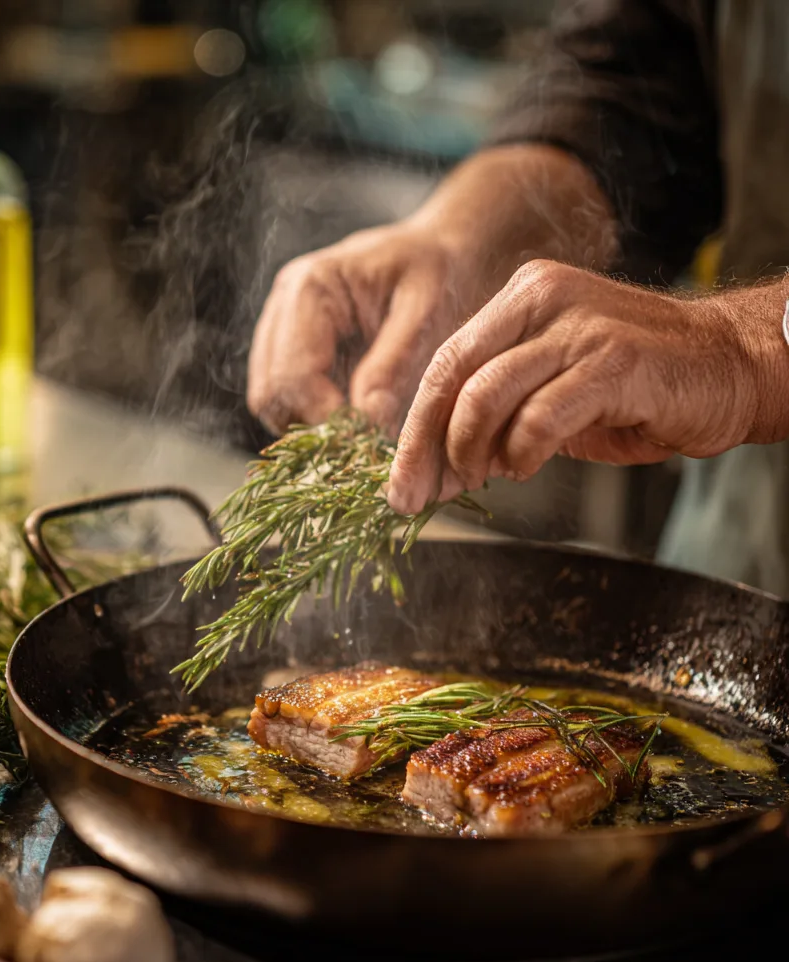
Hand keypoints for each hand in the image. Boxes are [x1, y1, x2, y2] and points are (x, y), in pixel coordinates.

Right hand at [247, 222, 474, 435]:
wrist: (439, 250)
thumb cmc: (437, 270)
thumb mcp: (426, 310)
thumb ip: (392, 363)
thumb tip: (366, 418)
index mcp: (310, 287)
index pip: (292, 375)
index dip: (325, 416)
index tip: (368, 438)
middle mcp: (282, 305)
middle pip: (269, 392)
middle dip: (313, 424)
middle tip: (363, 439)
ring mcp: (281, 326)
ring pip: (269, 400)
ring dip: (310, 423)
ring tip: (360, 427)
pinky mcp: (290, 346)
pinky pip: (284, 396)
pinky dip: (312, 414)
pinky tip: (352, 414)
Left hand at [387, 260, 788, 514]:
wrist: (727, 367)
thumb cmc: (633, 386)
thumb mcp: (548, 390)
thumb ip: (494, 414)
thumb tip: (436, 465)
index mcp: (520, 299)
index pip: (445, 364)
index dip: (414, 428)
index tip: (401, 481)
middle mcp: (543, 299)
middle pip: (453, 376)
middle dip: (424, 446)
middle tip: (416, 495)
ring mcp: (579, 326)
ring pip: (486, 395)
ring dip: (471, 452)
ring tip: (481, 478)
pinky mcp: (613, 359)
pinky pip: (540, 416)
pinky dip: (521, 452)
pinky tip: (522, 466)